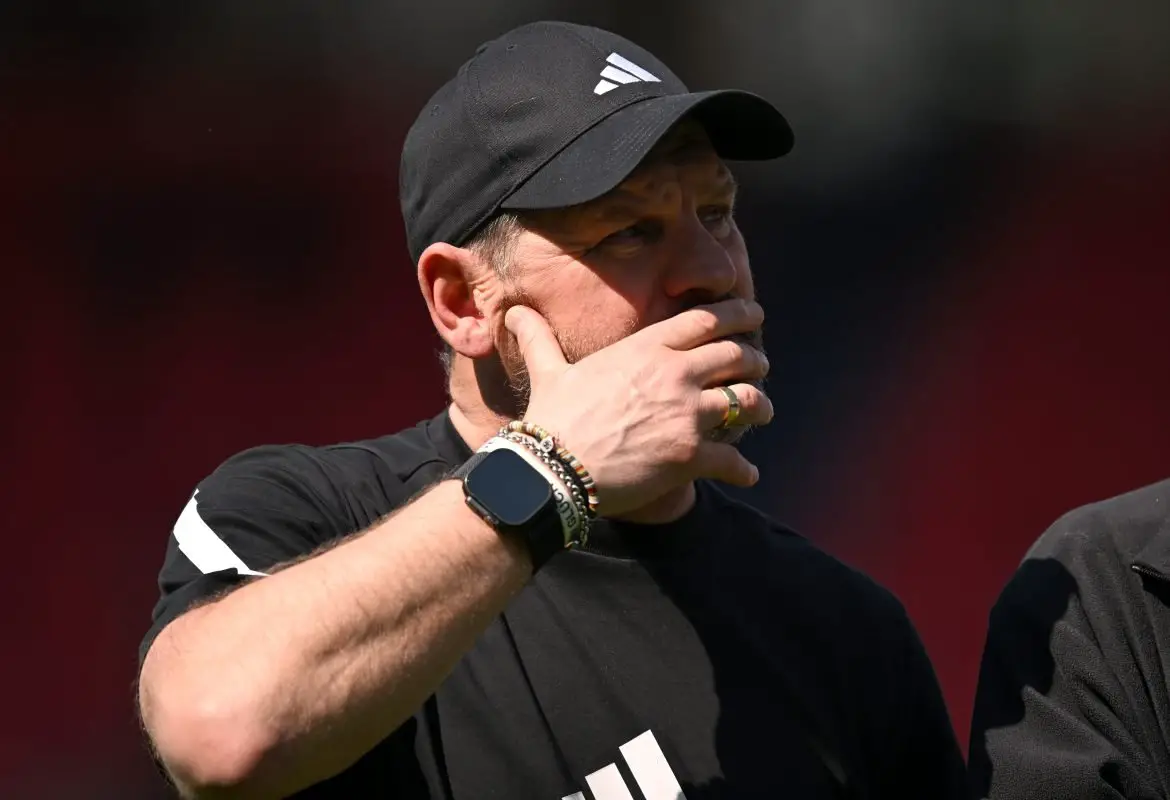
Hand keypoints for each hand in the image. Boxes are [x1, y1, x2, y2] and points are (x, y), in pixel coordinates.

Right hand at [504, 299, 772, 518]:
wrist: (553, 468)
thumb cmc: (552, 418)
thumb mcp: (548, 370)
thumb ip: (539, 338)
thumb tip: (514, 312)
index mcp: (647, 349)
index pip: (706, 321)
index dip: (737, 315)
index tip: (754, 314)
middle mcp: (675, 375)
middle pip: (736, 356)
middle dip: (755, 359)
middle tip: (761, 364)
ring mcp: (687, 416)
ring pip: (747, 402)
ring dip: (760, 407)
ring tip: (764, 412)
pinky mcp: (691, 456)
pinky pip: (733, 459)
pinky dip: (743, 468)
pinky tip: (749, 473)